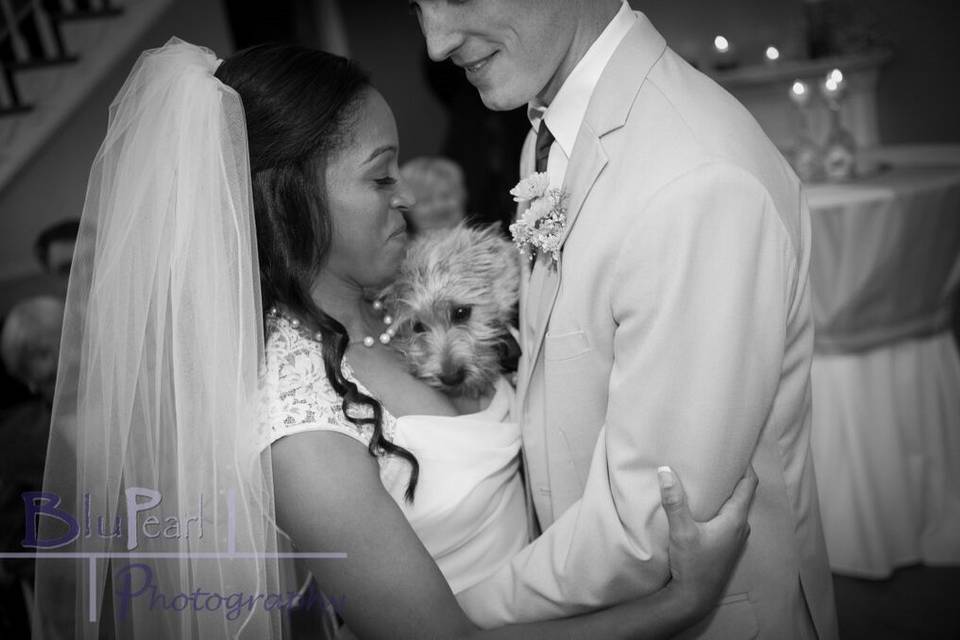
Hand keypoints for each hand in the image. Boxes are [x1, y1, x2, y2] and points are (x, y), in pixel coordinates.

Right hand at [657, 465, 757, 616]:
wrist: (694, 598)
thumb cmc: (693, 565)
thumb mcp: (681, 531)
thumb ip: (675, 501)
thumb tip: (665, 470)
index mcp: (735, 519)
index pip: (749, 484)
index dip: (746, 465)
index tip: (738, 448)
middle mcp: (741, 527)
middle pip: (743, 494)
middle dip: (733, 475)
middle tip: (718, 458)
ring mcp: (735, 538)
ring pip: (735, 507)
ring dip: (726, 492)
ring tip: (710, 478)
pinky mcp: (726, 546)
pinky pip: (729, 518)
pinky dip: (721, 506)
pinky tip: (705, 505)